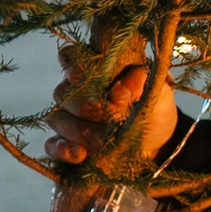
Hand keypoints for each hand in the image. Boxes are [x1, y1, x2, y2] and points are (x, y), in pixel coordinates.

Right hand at [48, 34, 179, 170]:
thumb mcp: (158, 93)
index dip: (71, 64)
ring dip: (79, 130)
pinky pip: (53, 146)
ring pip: (57, 118)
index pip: (70, 56)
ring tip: (103, 141)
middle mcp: (75, 91)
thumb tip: (132, 77)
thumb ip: (144, 82)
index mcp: (95, 70)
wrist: (157, 144)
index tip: (79, 75)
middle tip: (107, 117)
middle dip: (85, 106)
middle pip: (62, 91)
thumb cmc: (153, 109)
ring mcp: (67, 118)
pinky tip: (80, 155)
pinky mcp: (65, 144)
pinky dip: (63, 149)